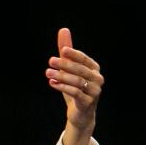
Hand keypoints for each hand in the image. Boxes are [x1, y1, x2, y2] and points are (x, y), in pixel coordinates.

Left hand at [46, 27, 103, 144]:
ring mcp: (94, 91)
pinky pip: (75, 93)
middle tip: (50, 61)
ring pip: (77, 82)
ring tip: (48, 73)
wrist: (80, 114)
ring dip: (61, 76)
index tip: (63, 50)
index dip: (74, 54)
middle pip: (80, 70)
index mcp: (94, 69)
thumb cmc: (74, 88)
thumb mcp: (69, 69)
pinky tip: (52, 83)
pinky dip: (63, 87)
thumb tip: (63, 30)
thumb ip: (66, 51)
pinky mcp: (88, 103)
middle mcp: (97, 79)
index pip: (84, 59)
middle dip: (65, 64)